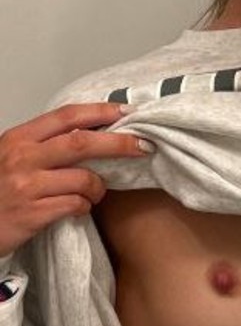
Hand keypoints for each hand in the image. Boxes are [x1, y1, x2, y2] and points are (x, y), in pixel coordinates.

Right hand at [0, 103, 151, 258]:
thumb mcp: (11, 156)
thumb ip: (43, 145)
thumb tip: (90, 132)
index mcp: (19, 138)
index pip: (66, 116)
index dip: (100, 112)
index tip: (126, 113)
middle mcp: (23, 158)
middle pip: (82, 143)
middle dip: (118, 143)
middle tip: (142, 146)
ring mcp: (27, 186)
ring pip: (83, 178)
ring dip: (99, 186)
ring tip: (95, 192)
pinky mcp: (32, 214)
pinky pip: (74, 205)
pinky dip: (84, 206)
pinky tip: (79, 208)